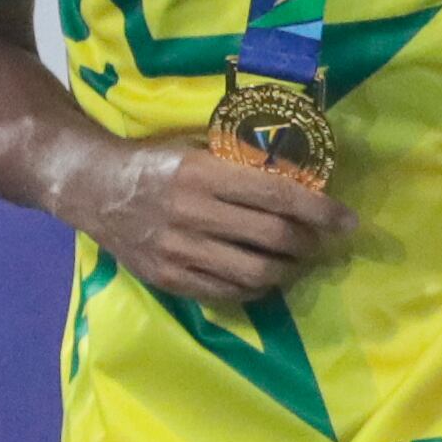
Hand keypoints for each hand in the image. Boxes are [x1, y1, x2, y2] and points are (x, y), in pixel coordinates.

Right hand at [58, 135, 354, 304]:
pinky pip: (224, 292)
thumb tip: (305, 174)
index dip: (320, 210)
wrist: (93, 188)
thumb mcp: (199, 148)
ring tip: (297, 260)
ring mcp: (177, 250)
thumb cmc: (156, 160)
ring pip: (253, 273)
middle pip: (272, 238)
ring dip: (287, 270)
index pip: (277, 196)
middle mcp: (191, 213)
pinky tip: (265, 278)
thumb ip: (243, 162)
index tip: (348, 220)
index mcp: (204, 174)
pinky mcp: (165, 278)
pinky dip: (255, 289)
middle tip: (321, 240)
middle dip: (309, 243)